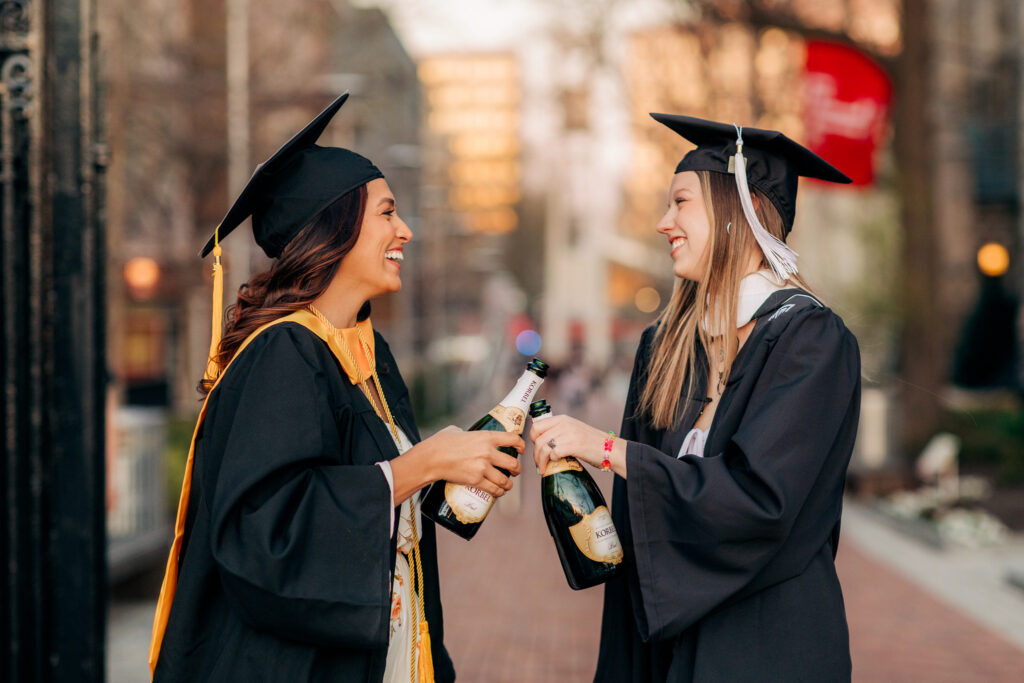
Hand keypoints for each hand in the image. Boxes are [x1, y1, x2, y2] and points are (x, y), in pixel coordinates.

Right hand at [391, 426, 523, 502]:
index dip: (521, 445)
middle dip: (516, 469)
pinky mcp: (476, 480)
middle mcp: (488, 452)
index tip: (521, 450)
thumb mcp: (458, 431)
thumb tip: (469, 435)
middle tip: (515, 471)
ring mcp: (482, 467)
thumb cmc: (441, 443)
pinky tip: (498, 492)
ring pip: (505, 480)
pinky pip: (494, 489)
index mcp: (486, 437)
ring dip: (509, 484)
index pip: (513, 439)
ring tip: (507, 485)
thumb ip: (468, 433)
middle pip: (513, 463)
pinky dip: (498, 492)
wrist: (431, 458)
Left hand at [530, 415, 627, 477]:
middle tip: (539, 463)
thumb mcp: (573, 430)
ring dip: (541, 461)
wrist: (611, 449)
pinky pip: (554, 453)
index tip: (537, 449)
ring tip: (543, 468)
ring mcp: (569, 434)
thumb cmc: (592, 443)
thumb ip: (560, 432)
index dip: (533, 439)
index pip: (537, 426)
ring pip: (543, 447)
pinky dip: (551, 461)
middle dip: (535, 454)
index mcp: (562, 419)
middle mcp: (564, 424)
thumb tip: (543, 443)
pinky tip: (555, 465)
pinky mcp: (574, 445)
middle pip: (537, 438)